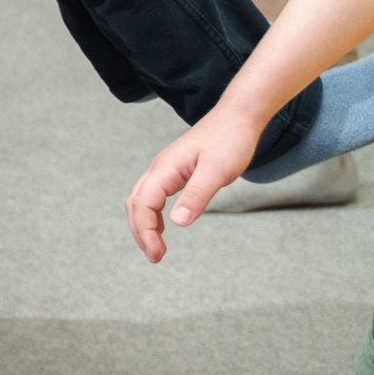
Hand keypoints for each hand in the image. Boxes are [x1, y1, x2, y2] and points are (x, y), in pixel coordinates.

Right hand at [124, 105, 269, 261]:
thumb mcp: (216, 171)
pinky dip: (152, 215)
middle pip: (135, 204)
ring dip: (143, 225)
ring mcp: (165, 169)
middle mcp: (159, 169)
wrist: (238, 117)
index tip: (157, 254)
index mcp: (165, 169)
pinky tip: (164, 227)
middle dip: (140, 232)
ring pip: (140, 200)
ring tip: (156, 247)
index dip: (145, 232)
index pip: (143, 205)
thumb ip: (196, 196)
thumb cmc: (229, 140)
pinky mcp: (175, 171)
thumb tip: (177, 223)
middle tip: (155, 257)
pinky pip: (153, 196)